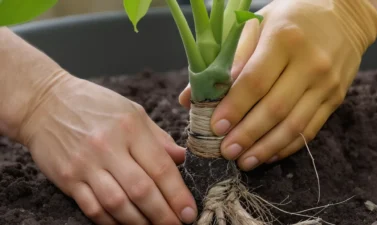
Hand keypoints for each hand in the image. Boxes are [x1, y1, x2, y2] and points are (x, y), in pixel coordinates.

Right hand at [17, 72, 196, 224]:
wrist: (45, 103)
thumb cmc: (94, 105)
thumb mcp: (132, 111)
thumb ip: (157, 137)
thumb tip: (181, 158)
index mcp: (130, 127)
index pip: (160, 167)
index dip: (178, 194)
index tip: (190, 211)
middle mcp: (108, 147)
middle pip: (142, 190)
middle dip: (163, 214)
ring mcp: (85, 164)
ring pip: (118, 204)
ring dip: (140, 222)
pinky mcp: (67, 178)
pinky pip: (93, 208)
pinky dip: (112, 222)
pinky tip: (125, 224)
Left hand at [179, 0, 376, 170]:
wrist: (345, 14)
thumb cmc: (291, 18)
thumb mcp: (257, 25)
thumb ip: (226, 60)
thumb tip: (191, 97)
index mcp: (284, 38)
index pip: (254, 81)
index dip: (234, 107)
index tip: (215, 127)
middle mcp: (309, 62)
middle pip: (274, 108)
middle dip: (247, 135)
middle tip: (225, 152)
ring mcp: (326, 83)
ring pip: (293, 125)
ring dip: (265, 148)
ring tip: (244, 161)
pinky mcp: (335, 98)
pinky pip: (309, 129)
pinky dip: (286, 146)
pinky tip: (268, 154)